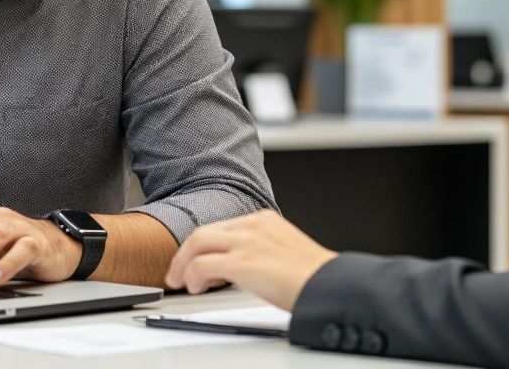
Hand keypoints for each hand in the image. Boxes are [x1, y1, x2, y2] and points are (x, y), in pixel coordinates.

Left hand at [165, 210, 337, 310]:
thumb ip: (261, 251)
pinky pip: (202, 266)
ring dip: (183, 264)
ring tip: (181, 281)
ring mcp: (246, 243)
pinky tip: (196, 288)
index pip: (221, 227)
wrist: (330, 286)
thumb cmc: (314, 277)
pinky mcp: (242, 263)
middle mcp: (253, 226)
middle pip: (203, 232)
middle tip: (178, 272)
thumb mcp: (284, 252)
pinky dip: (192, 276)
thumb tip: (240, 270)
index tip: (196, 260)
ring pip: (197, 243)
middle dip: (185, 253)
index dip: (203, 246)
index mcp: (264, 220)